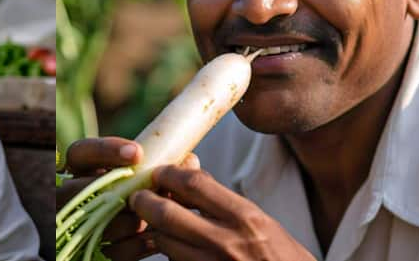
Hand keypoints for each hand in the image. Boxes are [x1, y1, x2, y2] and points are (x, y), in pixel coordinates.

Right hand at [59, 137, 157, 260]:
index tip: (138, 153)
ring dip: (133, 220)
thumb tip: (189, 161)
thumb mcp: (141, 174)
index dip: (106, 150)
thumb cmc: (138, 191)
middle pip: (84, 189)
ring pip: (100, 222)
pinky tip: (155, 238)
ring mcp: (81, 224)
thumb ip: (159, 164)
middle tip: (149, 192)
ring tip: (157, 217)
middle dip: (122, 190)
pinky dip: (138, 245)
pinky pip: (114, 251)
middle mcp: (74, 195)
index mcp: (83, 169)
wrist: (129, 230)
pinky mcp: (94, 251)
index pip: (80, 152)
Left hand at [130, 165, 314, 260]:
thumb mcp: (260, 222)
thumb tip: (187, 165)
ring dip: (155, 230)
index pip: (194, 184)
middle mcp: (228, 243)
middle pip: (167, 214)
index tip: (158, 172)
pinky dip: (168, 253)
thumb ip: (222, 198)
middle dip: (145, 202)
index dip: (168, 174)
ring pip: (164, 242)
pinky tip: (172, 247)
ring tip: (155, 223)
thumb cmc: (280, 257)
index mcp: (246, 218)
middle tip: (138, 197)